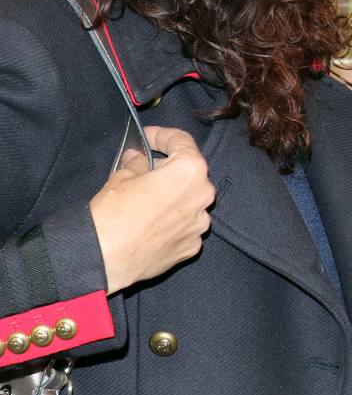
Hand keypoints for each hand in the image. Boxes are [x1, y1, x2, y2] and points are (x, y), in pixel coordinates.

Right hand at [90, 126, 215, 294]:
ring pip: (189, 201)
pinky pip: (185, 225)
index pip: (182, 141)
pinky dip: (171, 221)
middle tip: (143, 168)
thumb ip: (137, 164)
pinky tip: (150, 224)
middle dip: (167, 168)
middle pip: (189, 173)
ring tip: (145, 200)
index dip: (161, 135)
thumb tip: (139, 158)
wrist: (104, 258)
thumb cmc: (112, 214)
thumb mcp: (121, 177)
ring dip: (171, 196)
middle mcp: (203, 196)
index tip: (148, 137)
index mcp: (190, 171)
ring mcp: (200, 224)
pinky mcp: (192, 246)